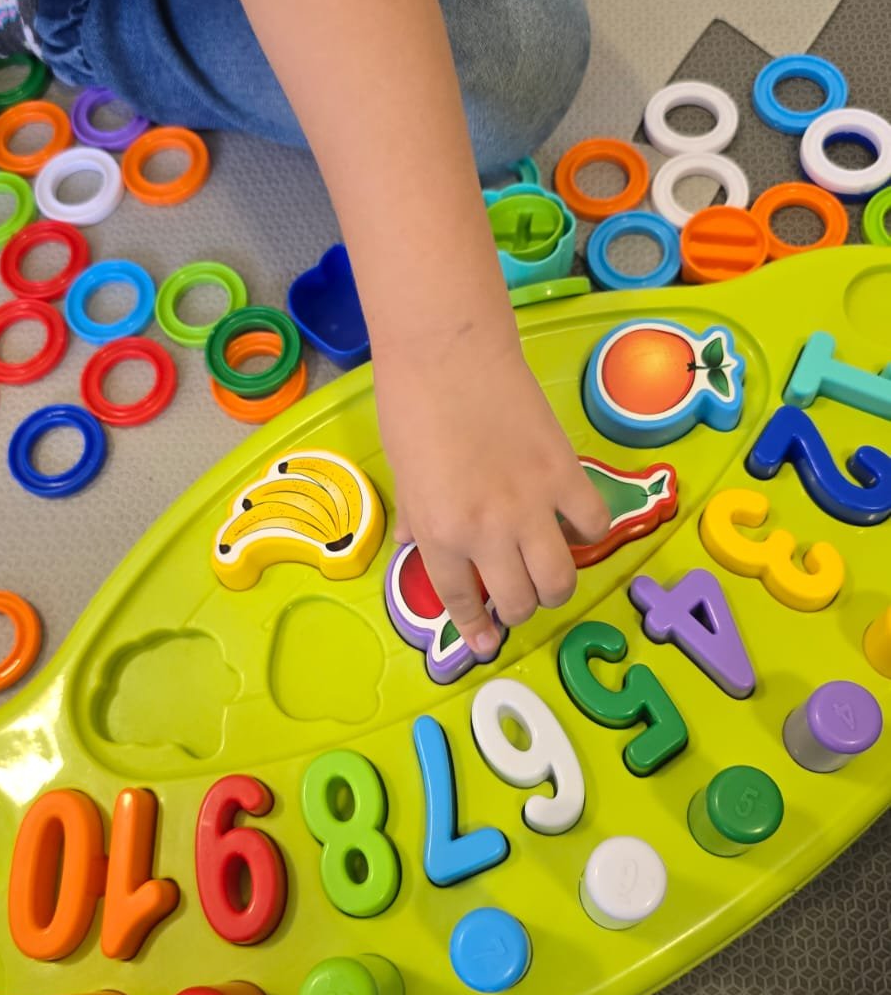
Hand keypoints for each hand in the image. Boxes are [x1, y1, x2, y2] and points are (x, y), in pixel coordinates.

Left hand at [375, 334, 610, 657]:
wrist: (448, 351)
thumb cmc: (410, 405)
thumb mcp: (401, 472)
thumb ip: (415, 516)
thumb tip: (412, 543)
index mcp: (440, 533)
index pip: (463, 600)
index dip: (477, 627)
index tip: (486, 642)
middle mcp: (487, 532)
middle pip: (520, 600)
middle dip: (521, 610)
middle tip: (520, 597)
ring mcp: (531, 505)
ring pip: (560, 578)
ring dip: (557, 586)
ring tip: (550, 574)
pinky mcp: (566, 473)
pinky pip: (592, 523)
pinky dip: (587, 531)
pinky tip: (575, 523)